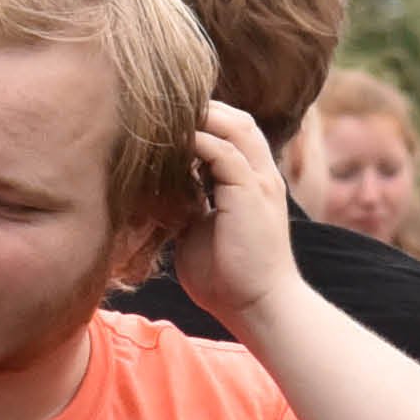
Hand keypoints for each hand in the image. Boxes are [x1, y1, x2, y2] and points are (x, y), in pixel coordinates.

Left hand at [158, 98, 306, 325]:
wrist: (258, 307)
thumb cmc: (229, 279)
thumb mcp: (201, 231)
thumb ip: (189, 206)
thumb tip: (159, 194)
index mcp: (251, 183)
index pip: (233, 134)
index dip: (203, 124)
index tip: (164, 128)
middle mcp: (260, 175)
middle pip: (237, 119)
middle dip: (201, 111)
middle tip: (160, 116)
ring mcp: (259, 181)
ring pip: (235, 126)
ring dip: (200, 120)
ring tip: (164, 123)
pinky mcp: (249, 191)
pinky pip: (223, 152)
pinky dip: (195, 142)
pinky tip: (168, 147)